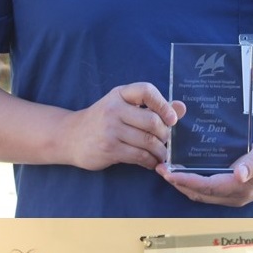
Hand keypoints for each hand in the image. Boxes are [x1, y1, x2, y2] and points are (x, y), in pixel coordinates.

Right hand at [65, 82, 183, 171]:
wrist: (70, 136)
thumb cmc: (104, 120)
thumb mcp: (124, 107)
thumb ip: (153, 107)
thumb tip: (181, 108)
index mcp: (120, 94)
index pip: (146, 91)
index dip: (164, 104)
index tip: (172, 119)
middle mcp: (114, 109)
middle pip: (153, 122)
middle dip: (166, 135)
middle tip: (166, 141)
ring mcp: (110, 129)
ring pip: (149, 142)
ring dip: (161, 151)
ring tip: (162, 154)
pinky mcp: (109, 148)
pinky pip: (139, 156)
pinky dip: (150, 161)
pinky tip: (151, 162)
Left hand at [160, 133, 252, 206]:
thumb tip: (238, 175)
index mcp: (243, 187)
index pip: (208, 186)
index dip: (186, 180)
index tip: (168, 171)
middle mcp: (236, 196)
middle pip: (201, 194)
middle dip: (178, 183)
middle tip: (159, 168)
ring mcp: (236, 196)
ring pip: (203, 195)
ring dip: (183, 185)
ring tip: (167, 171)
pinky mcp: (235, 192)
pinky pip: (209, 192)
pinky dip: (194, 185)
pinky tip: (186, 174)